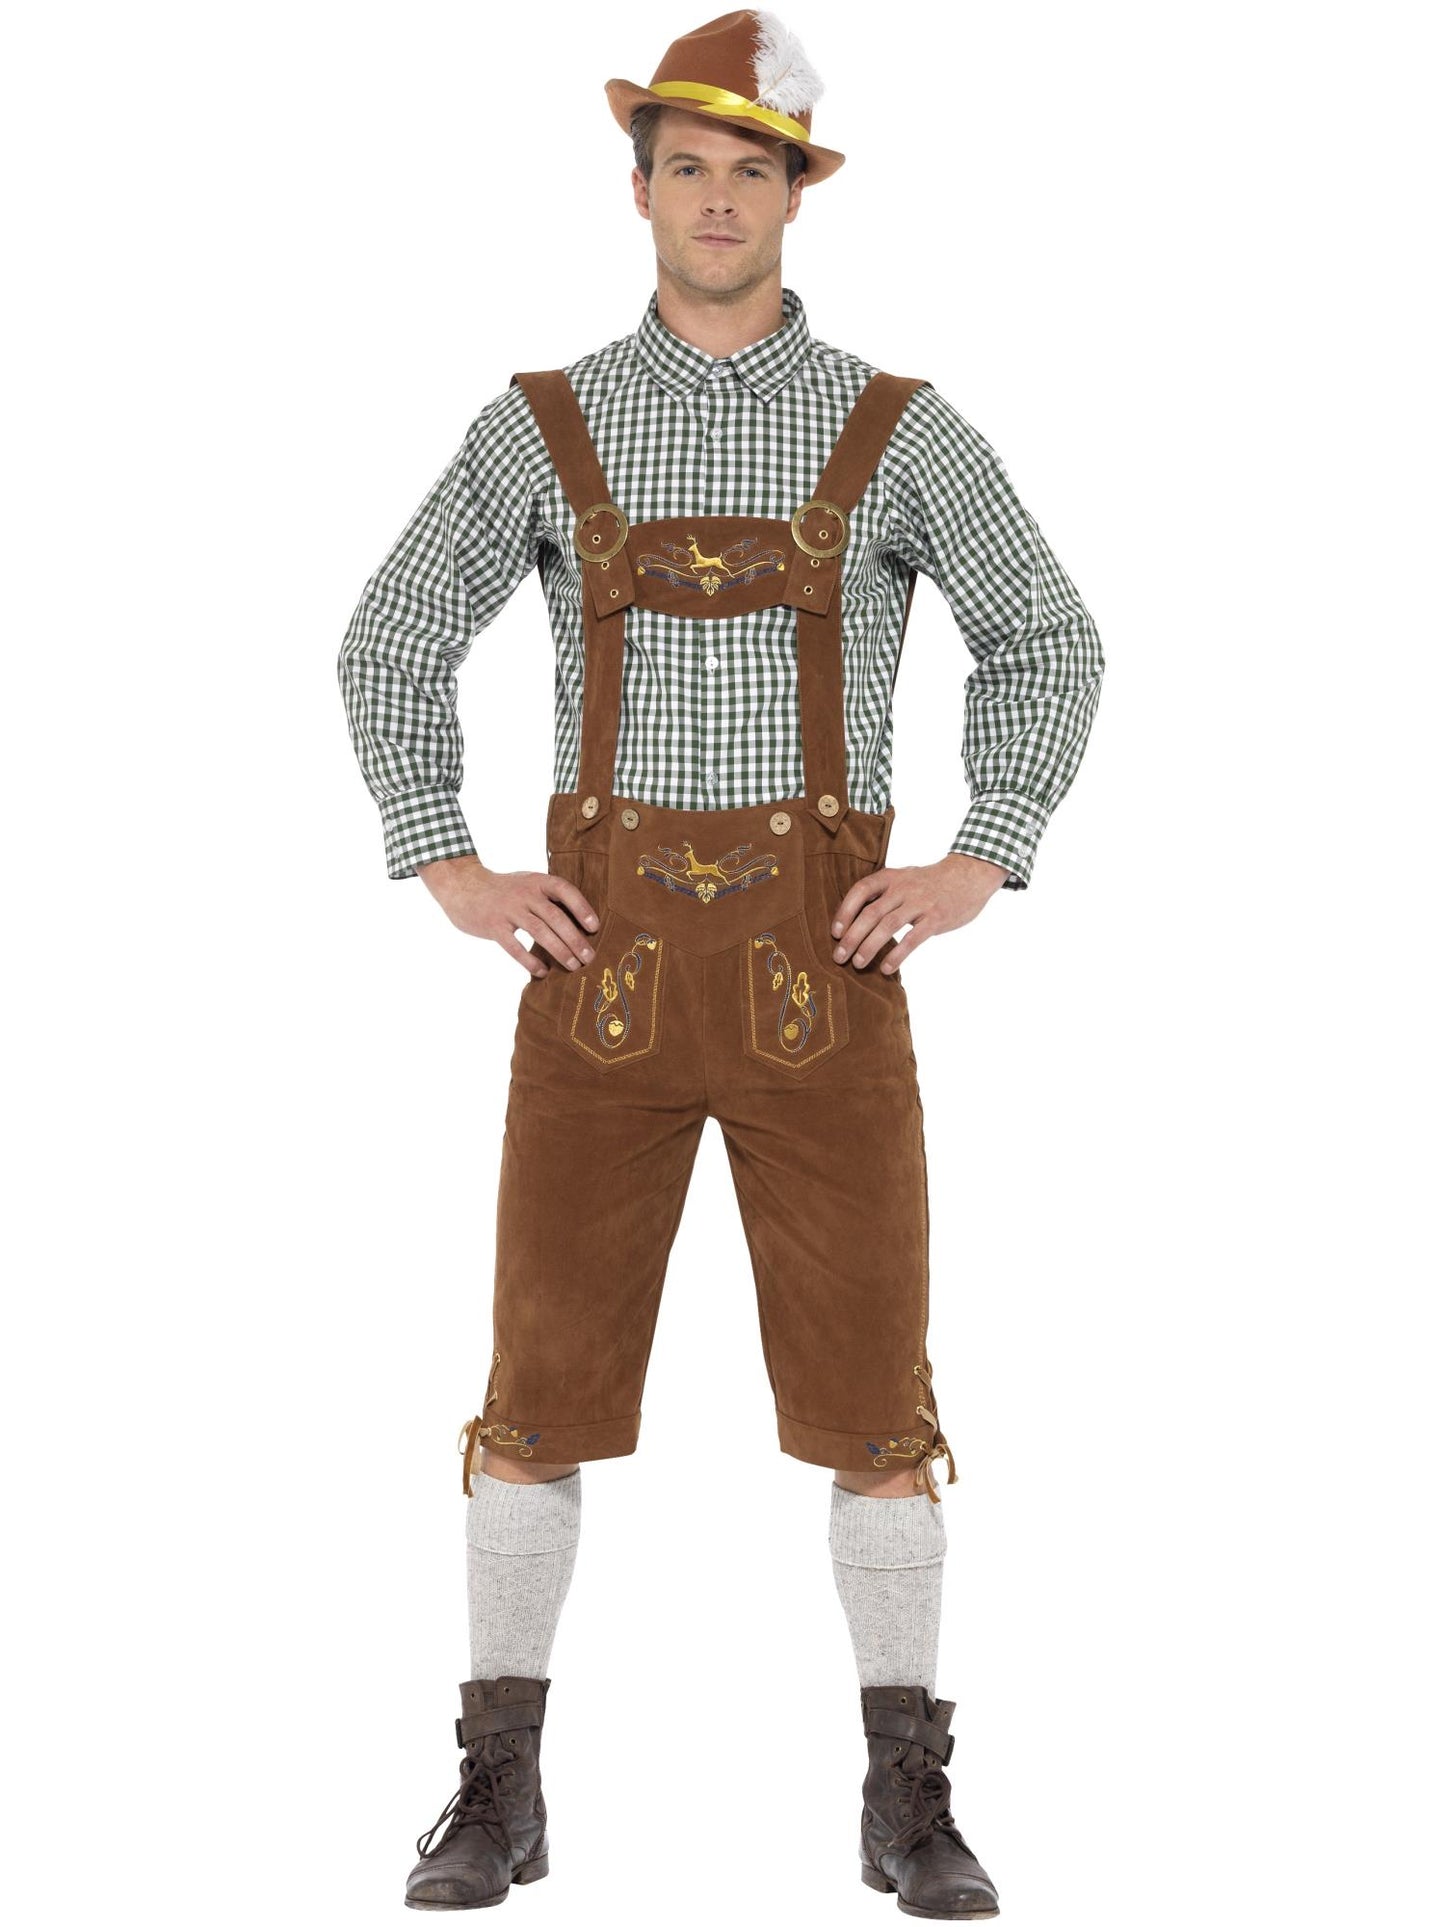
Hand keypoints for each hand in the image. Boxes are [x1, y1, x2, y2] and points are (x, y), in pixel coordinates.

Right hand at [416, 854, 600, 978]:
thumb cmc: (504, 890)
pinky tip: (542, 972)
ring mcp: (508, 909)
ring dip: (559, 951)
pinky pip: (514, 947)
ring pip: (539, 932)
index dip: (582, 908)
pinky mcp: (493, 926)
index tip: (595, 927)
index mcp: (536, 881)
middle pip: (555, 917)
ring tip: (573, 966)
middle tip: (589, 958)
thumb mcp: (527, 883)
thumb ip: (549, 897)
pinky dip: (530, 961)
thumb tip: (580, 923)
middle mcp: (524, 893)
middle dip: (575, 939)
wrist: (463, 886)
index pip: (564, 890)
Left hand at [830, 854, 1008, 973]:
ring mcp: (920, 903)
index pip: (861, 891)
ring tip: (858, 964)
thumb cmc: (931, 882)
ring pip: (888, 926)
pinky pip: (912, 939)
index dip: (845, 911)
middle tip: (839, 957)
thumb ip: (883, 894)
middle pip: (870, 913)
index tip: (835, 933)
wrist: (970, 875)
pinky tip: (886, 968)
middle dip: (852, 937)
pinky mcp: (936, 918)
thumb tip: (854, 920)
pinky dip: (897, 955)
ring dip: (869, 947)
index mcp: (892, 877)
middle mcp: (903, 888)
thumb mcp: (905, 878)